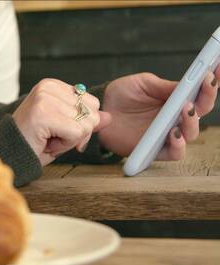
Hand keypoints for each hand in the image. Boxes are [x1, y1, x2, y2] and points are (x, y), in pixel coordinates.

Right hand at [13, 79, 110, 165]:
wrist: (8, 154)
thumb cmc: (33, 142)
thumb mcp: (64, 128)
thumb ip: (86, 120)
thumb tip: (109, 117)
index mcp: (52, 85)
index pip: (92, 102)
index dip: (81, 123)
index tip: (57, 130)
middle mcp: (48, 87)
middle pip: (92, 112)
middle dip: (78, 132)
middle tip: (52, 136)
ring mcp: (45, 98)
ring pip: (86, 124)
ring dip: (69, 140)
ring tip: (48, 138)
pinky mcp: (44, 113)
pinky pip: (76, 133)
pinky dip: (64, 145)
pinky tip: (46, 142)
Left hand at [100, 69, 219, 159]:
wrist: (101, 112)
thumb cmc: (122, 96)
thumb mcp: (142, 84)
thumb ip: (163, 86)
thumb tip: (187, 85)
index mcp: (177, 99)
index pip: (201, 92)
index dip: (212, 82)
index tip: (216, 68)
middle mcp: (176, 118)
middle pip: (201, 111)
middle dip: (207, 97)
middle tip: (205, 84)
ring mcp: (167, 135)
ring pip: (191, 133)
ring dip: (192, 122)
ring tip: (185, 110)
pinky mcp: (155, 151)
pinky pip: (175, 153)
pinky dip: (179, 146)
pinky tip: (174, 135)